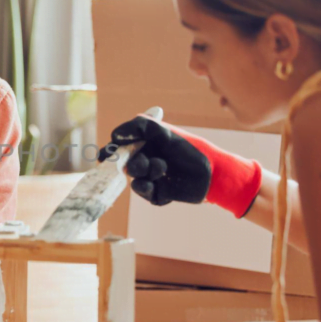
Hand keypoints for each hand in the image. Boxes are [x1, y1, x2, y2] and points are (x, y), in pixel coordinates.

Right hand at [99, 115, 261, 216]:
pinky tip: (157, 185)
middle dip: (133, 162)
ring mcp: (151, 177)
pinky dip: (147, 188)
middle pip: (124, 164)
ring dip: (145, 171)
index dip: (111, 150)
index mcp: (144, 144)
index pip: (119, 146)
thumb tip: (115, 135)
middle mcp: (145, 160)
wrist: (214, 172)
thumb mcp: (165, 132)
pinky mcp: (157, 194)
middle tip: (143, 162)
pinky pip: (144, 193)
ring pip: (134, 179)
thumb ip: (140, 127)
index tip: (107, 154)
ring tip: (163, 167)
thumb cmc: (191, 148)